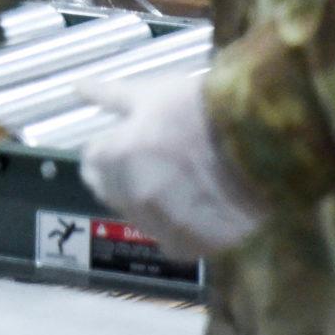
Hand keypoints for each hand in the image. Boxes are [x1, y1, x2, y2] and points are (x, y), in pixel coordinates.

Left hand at [76, 73, 269, 262]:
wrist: (257, 142)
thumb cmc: (199, 108)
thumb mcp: (151, 93)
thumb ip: (109, 96)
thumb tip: (77, 88)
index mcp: (114, 158)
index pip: (91, 160)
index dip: (111, 146)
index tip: (132, 139)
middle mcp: (130, 197)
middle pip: (112, 190)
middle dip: (125, 175)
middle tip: (160, 157)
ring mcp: (159, 226)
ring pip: (142, 216)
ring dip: (153, 201)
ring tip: (185, 179)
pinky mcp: (191, 246)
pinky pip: (173, 239)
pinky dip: (181, 226)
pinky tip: (199, 204)